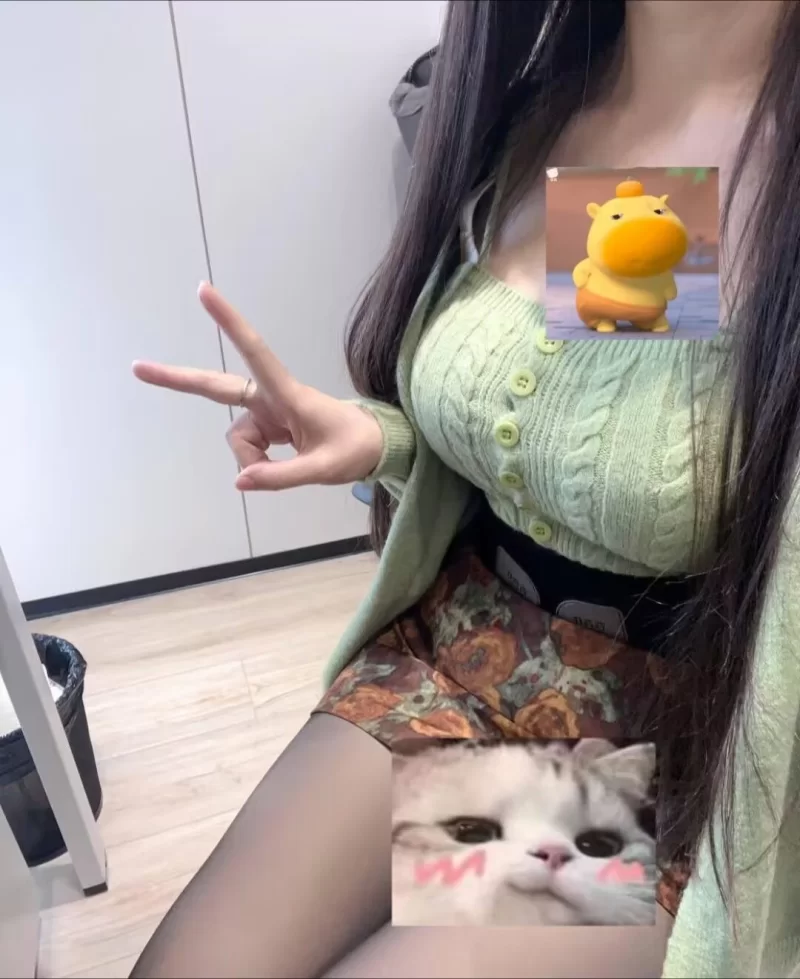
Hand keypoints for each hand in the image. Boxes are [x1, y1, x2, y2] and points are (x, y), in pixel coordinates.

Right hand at [133, 283, 383, 490]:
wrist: (374, 447)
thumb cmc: (354, 448)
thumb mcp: (325, 469)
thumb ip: (282, 477)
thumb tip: (239, 481)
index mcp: (288, 394)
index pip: (255, 352)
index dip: (229, 322)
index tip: (205, 291)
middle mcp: (271, 398)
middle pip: (217, 388)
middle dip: (179, 380)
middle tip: (138, 368)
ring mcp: (267, 411)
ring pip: (238, 438)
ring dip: (250, 460)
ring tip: (280, 472)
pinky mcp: (267, 424)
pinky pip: (247, 447)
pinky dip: (255, 463)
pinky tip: (277, 466)